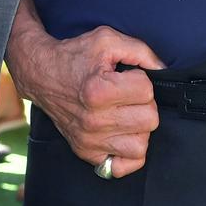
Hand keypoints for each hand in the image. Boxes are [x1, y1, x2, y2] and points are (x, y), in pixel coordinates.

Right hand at [7, 14, 163, 176]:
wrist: (42, 74)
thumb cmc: (75, 55)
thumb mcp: (107, 39)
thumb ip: (140, 50)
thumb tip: (163, 69)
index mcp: (99, 90)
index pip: (146, 90)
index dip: (141, 78)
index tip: (127, 75)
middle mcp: (94, 120)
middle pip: (150, 119)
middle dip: (144, 102)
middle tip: (128, 93)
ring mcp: (90, 140)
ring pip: (141, 145)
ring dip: (138, 126)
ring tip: (125, 111)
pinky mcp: (87, 153)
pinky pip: (124, 166)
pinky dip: (128, 152)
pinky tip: (122, 133)